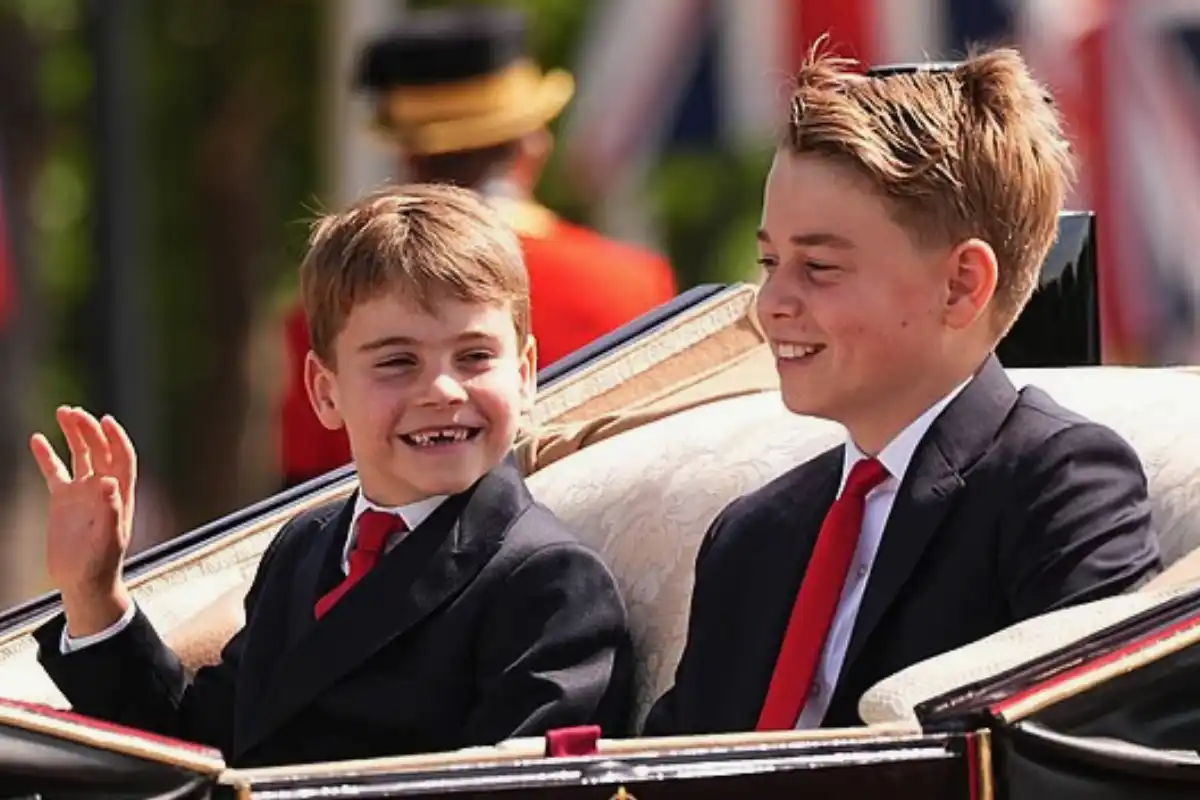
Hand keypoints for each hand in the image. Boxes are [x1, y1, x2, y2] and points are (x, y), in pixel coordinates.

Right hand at [30, 407, 136, 634]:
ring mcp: (83, 492)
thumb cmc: (102, 563)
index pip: (122, 457)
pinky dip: (46, 455)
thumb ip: (110, 510)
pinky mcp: (62, 500)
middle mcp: (103, 487)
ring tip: (63, 412)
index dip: (116, 437)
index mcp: (120, 493)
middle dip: (89, 429)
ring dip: (73, 433)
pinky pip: (54, 471)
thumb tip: (108, 483)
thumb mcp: (108, 538)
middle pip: (100, 449)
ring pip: (80, 454)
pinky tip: (36, 439)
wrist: (84, 581)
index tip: (106, 420)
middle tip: (73, 413)